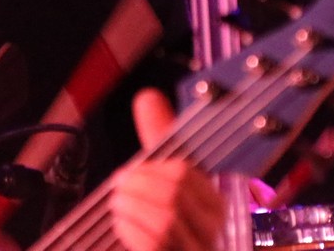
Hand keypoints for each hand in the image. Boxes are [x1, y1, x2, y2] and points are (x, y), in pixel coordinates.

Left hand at [109, 90, 225, 250]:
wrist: (172, 248)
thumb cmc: (171, 218)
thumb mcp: (170, 178)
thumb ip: (160, 140)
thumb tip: (148, 98)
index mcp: (215, 202)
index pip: (185, 173)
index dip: (152, 168)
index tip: (133, 169)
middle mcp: (212, 228)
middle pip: (173, 195)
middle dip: (137, 184)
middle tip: (120, 183)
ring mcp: (195, 248)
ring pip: (163, 222)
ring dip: (130, 206)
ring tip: (118, 201)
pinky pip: (153, 245)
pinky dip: (130, 229)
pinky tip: (121, 222)